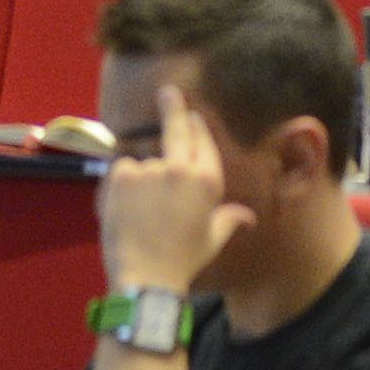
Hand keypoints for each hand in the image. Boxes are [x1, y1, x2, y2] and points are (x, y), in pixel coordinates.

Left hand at [99, 83, 252, 292]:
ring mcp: (149, 168)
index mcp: (206, 181)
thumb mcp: (211, 240)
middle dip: (174, 107)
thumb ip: (229, 221)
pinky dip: (121, 184)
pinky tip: (126, 208)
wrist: (146, 277)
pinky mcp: (121, 173)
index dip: (197, 129)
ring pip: (144, 163)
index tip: (192, 116)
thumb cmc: (183, 260)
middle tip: (169, 92)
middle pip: (176, 130)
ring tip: (142, 214)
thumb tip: (249, 217)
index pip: (203, 143)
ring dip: (143, 178)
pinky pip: (122, 171)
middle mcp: (179, 168)